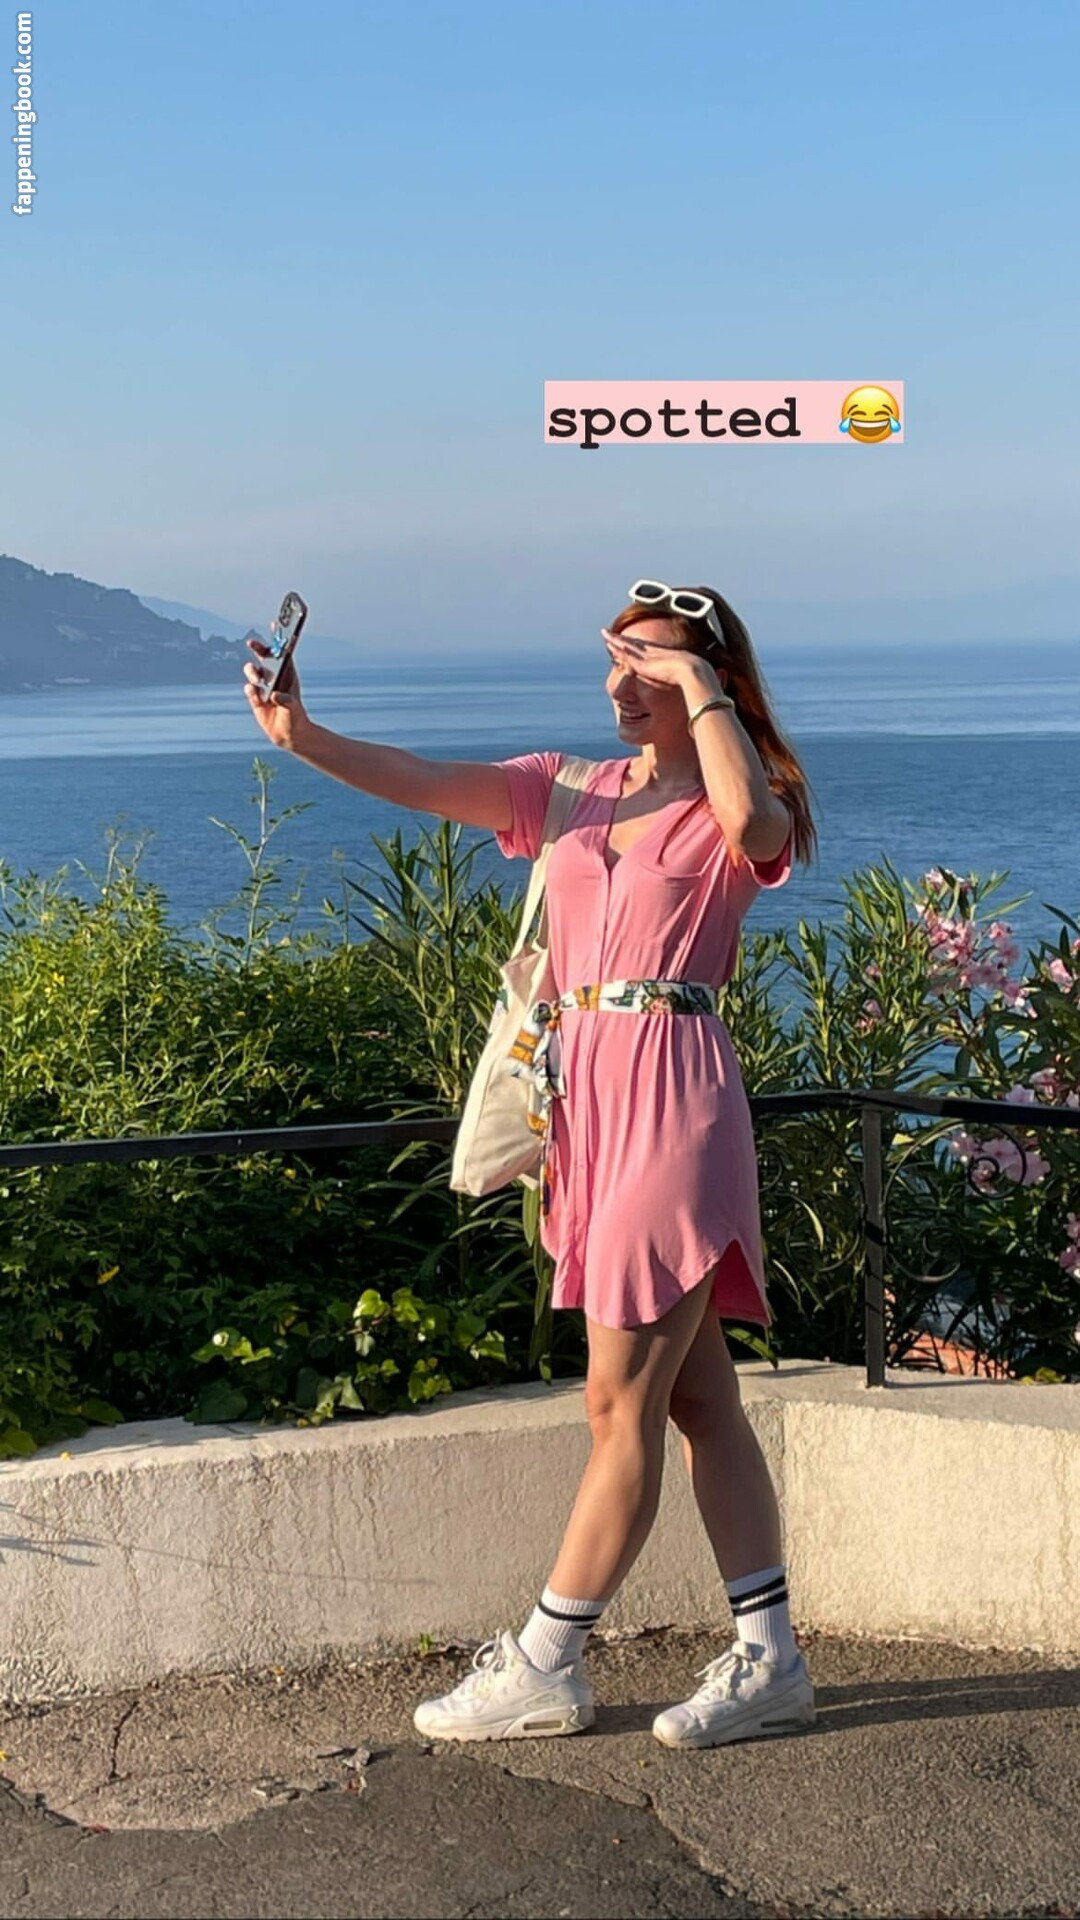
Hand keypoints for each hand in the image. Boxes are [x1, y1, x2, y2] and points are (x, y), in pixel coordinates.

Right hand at [243, 635, 309, 750]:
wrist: (289, 735)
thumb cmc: (295, 719)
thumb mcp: (294, 710)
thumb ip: (286, 701)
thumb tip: (275, 696)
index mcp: (288, 676)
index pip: (283, 653)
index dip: (279, 638)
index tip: (275, 623)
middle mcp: (275, 679)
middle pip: (264, 658)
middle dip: (258, 649)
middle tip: (252, 643)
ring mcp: (264, 688)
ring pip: (253, 672)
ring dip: (252, 672)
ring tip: (257, 680)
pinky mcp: (256, 699)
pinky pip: (250, 690)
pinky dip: (250, 690)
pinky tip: (255, 694)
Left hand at [602, 628, 727, 694]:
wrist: (695, 673)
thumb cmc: (697, 681)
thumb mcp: (688, 683)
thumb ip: (687, 686)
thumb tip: (693, 696)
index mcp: (663, 658)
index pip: (646, 650)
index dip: (637, 646)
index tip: (630, 643)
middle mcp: (654, 654)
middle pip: (635, 644)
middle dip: (623, 639)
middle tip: (611, 634)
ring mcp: (648, 656)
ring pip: (628, 645)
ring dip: (616, 640)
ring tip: (605, 634)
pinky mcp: (643, 661)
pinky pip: (626, 652)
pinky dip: (617, 646)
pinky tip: (608, 642)